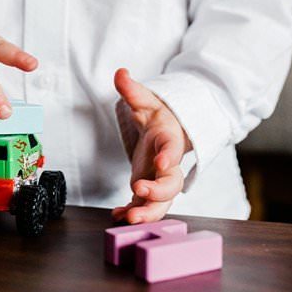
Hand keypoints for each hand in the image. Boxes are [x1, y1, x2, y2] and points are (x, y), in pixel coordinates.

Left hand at [111, 68, 192, 223]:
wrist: (167, 134)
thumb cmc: (159, 118)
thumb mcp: (146, 101)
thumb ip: (133, 91)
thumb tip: (121, 73)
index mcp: (169, 141)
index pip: (172, 148)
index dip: (169, 156)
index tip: (164, 162)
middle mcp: (168, 165)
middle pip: (172, 184)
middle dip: (158, 191)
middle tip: (140, 191)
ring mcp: (159, 181)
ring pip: (161, 203)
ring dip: (147, 212)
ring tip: (129, 218)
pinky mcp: (148, 190)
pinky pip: (144, 206)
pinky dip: (133, 213)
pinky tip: (118, 215)